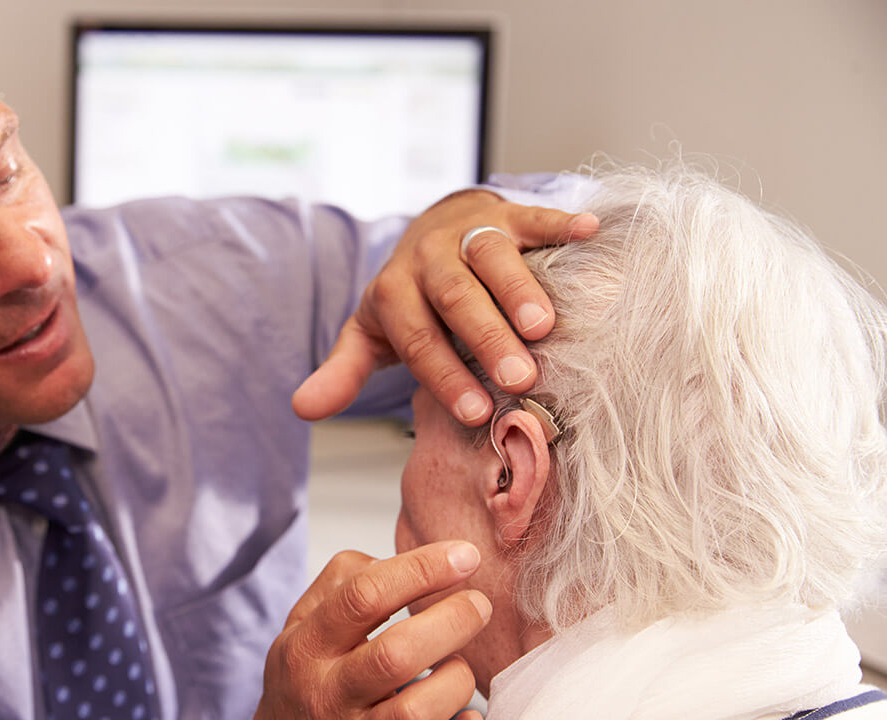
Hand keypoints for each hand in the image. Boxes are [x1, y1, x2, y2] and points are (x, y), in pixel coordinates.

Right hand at [254, 542, 491, 719]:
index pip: (364, 596)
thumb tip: (408, 560)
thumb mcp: (303, 623)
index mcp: (307, 645)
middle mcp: (326, 691)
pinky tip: (464, 710)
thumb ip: (345, 581)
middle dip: (451, 622)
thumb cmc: (304, 675)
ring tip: (458, 664)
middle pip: (396, 653)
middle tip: (479, 605)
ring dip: (455, 678)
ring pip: (418, 709)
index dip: (420, 570)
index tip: (463, 555)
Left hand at [292, 190, 597, 425]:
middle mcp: (429, 258)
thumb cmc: (410, 300)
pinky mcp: (507, 212)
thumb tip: (302, 408)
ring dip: (519, 288)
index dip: (443, 375)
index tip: (475, 414)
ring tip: (544, 326)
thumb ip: (342, 369)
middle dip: (485, 336)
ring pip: (492, 255)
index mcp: (394, 291)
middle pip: (456, 296)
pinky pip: (534, 216)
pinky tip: (591, 232)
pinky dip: (561, 223)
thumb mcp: (371, 333)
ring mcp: (469, 232)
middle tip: (518, 378)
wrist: (431, 232)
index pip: (418, 337)